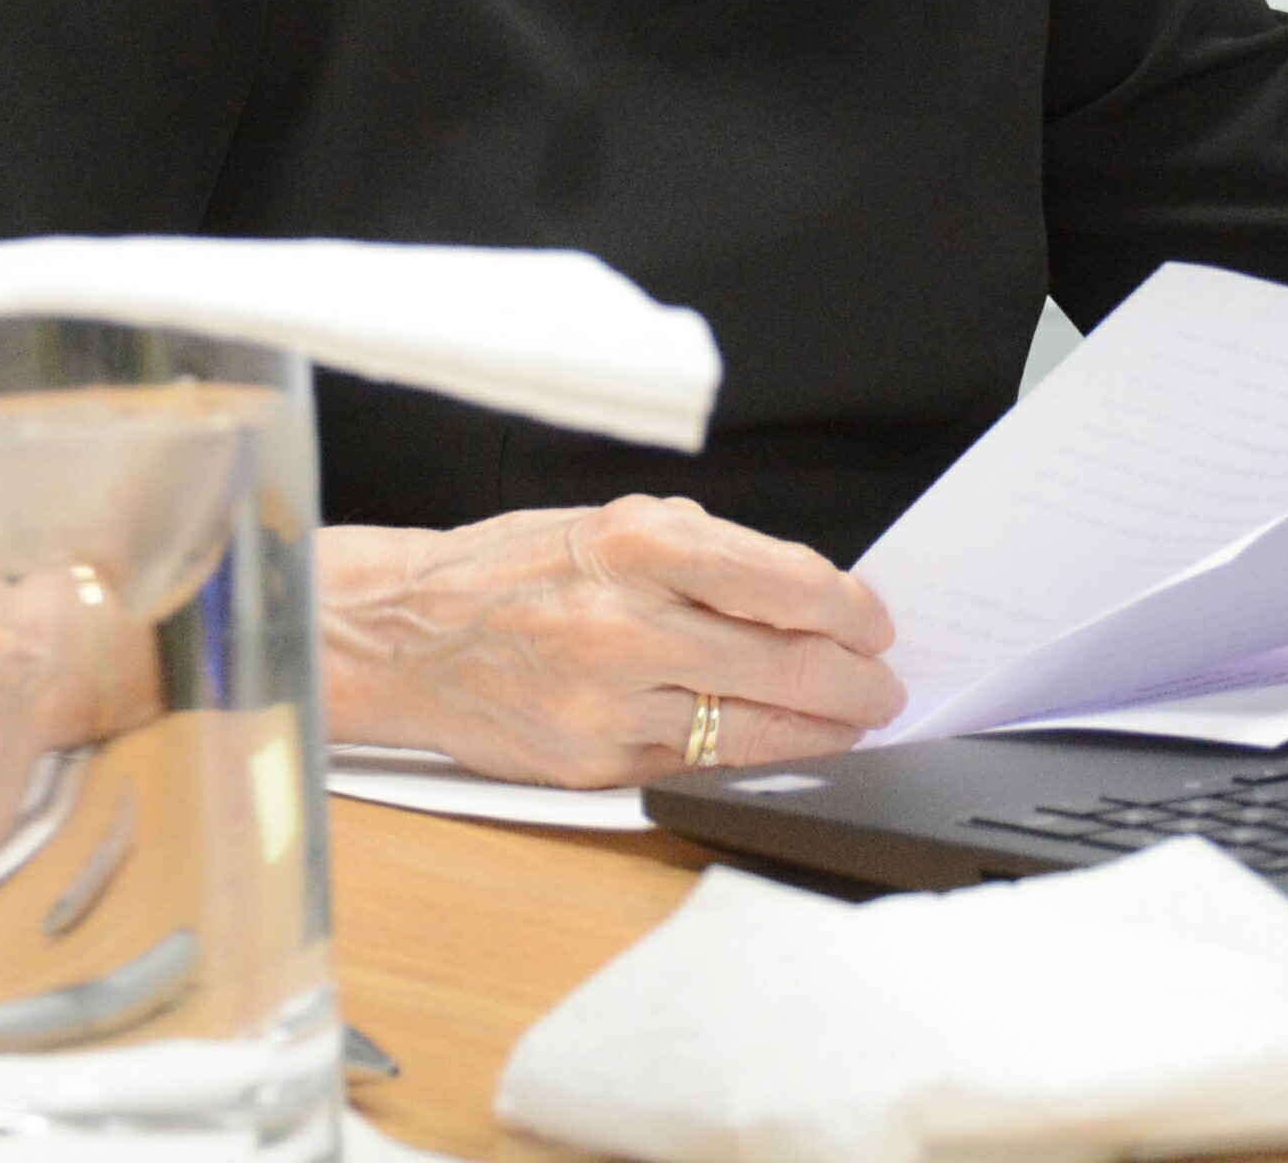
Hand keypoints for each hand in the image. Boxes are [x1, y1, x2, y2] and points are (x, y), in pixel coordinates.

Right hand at [316, 496, 904, 787]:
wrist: (403, 636)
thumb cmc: (509, 571)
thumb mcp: (609, 521)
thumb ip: (706, 552)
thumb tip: (802, 592)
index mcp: (636, 544)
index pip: (785, 583)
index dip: (851, 609)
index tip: (874, 623)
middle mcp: (626, 624)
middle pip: (789, 667)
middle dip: (858, 685)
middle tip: (884, 688)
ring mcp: (610, 704)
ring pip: (756, 732)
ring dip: (823, 733)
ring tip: (850, 724)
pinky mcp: (595, 765)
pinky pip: (701, 767)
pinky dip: (751, 759)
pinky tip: (776, 748)